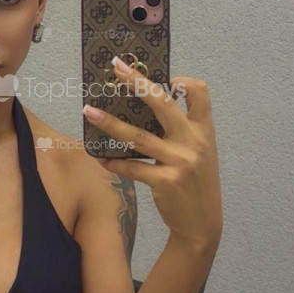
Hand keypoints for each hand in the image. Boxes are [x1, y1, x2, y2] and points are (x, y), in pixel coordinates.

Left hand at [84, 59, 222, 251]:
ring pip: (138, 136)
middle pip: (164, 104)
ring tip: (89, 111)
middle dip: (138, 83)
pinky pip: (132, 167)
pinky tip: (100, 158)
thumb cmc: (197, 183)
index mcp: (204, 130)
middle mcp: (193, 142)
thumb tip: (144, 109)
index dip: (181, 80)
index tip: (162, 76)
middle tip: (117, 68)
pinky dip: (113, 162)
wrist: (203, 224)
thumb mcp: (200, 152)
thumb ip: (181, 131)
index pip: (200, 93)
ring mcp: (179, 162)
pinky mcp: (164, 182)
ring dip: (110, 123)